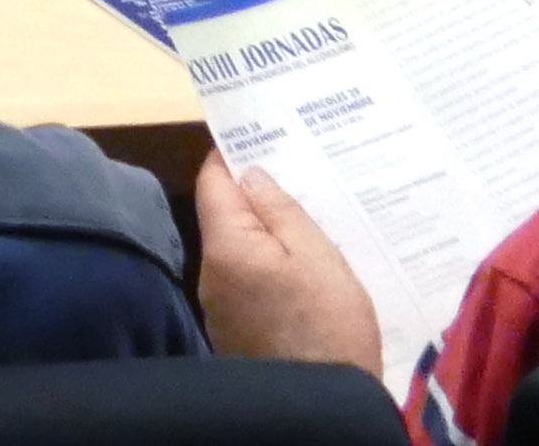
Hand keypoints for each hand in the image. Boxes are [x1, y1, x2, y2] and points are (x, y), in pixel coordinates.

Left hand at [195, 154, 385, 377]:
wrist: (322, 405)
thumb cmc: (327, 324)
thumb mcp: (316, 255)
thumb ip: (281, 210)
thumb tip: (250, 173)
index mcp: (226, 247)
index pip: (213, 181)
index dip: (234, 154)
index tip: (262, 135)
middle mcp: (211, 274)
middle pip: (225, 217)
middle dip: (256, 196)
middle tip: (298, 175)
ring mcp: (221, 307)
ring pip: (239, 251)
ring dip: (266, 235)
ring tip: (307, 220)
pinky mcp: (238, 331)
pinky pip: (249, 283)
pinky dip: (269, 269)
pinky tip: (301, 269)